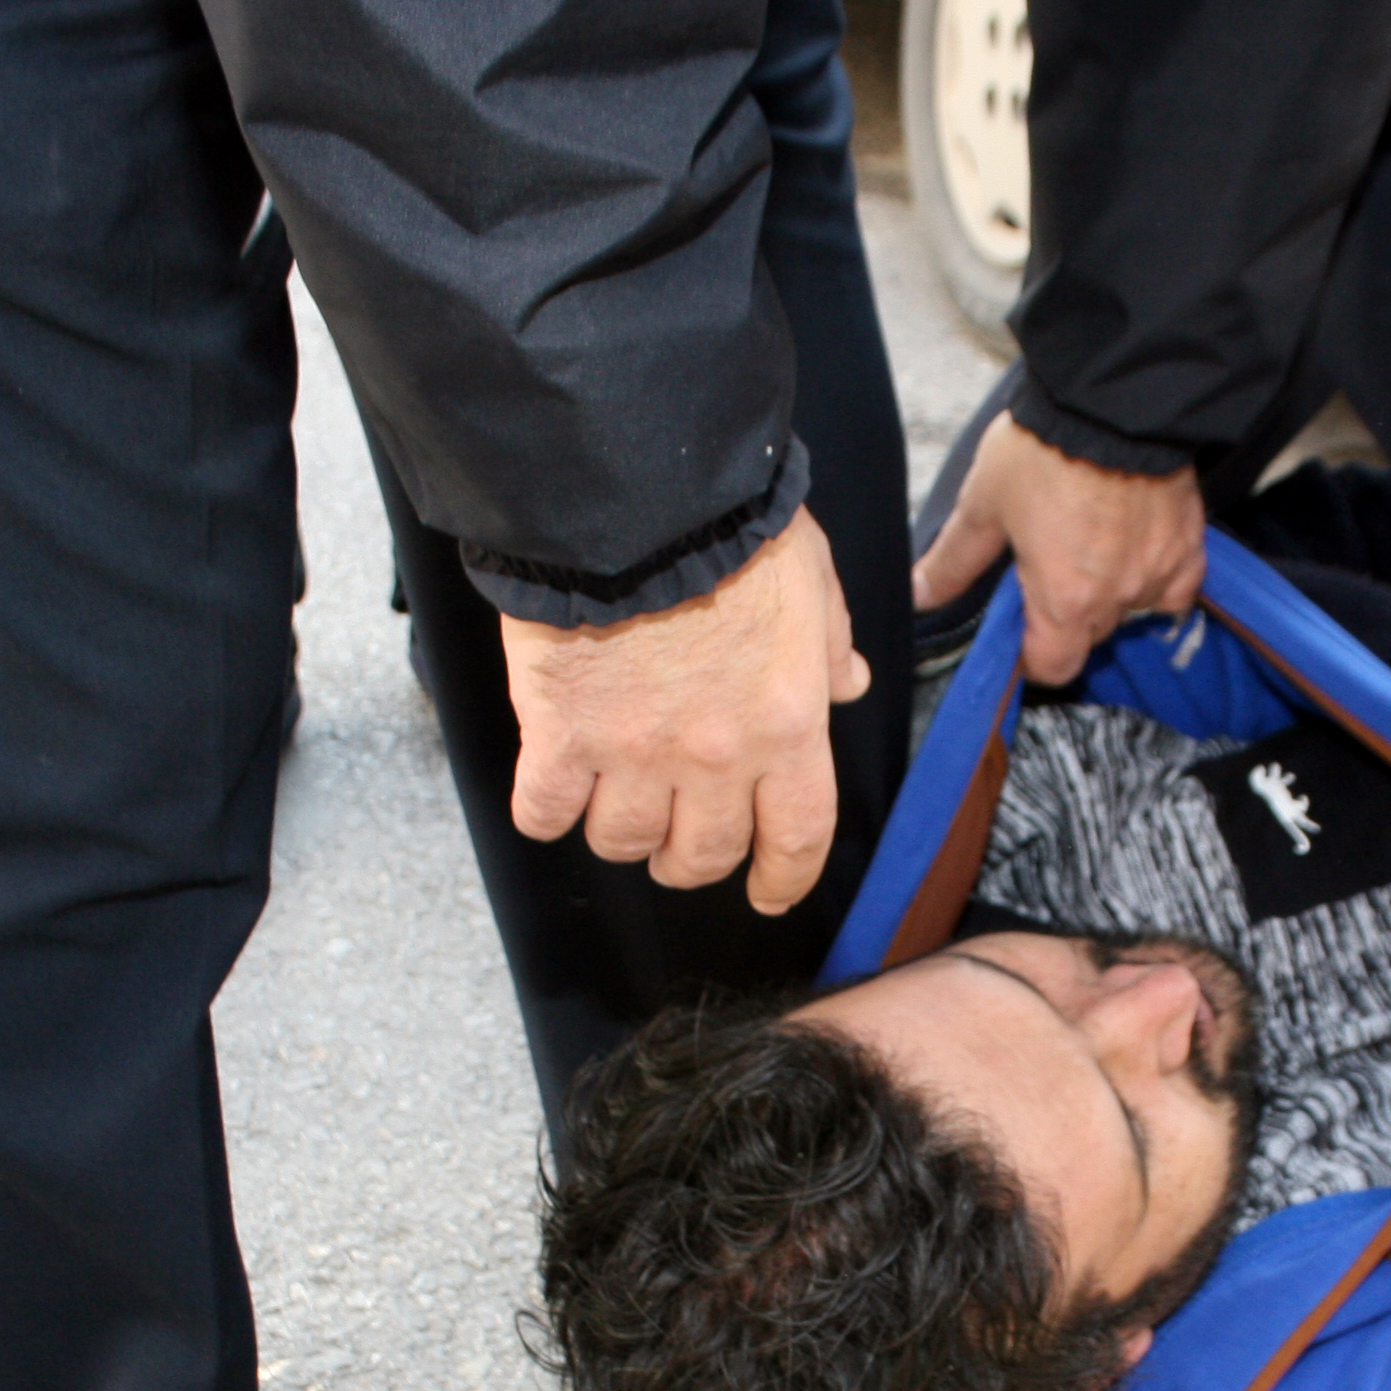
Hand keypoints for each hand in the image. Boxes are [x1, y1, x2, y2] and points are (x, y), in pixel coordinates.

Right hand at [500, 508, 870, 916]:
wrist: (633, 498)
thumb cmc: (728, 526)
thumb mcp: (808, 577)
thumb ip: (827, 643)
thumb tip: (846, 684)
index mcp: (786, 726)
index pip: (797, 837)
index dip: (783, 879)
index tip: (766, 893)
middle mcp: (715, 756)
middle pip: (704, 854)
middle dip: (693, 859)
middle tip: (678, 843)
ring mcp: (634, 752)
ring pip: (624, 842)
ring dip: (621, 834)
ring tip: (615, 804)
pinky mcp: (561, 734)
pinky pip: (545, 812)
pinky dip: (544, 813)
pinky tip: (551, 793)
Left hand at [911, 414, 1204, 684]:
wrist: (1113, 403)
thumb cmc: (1045, 451)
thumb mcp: (985, 504)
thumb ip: (954, 561)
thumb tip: (920, 595)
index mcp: (1063, 599)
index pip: (1054, 667)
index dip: (1033, 656)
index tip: (1023, 631)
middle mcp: (1116, 598)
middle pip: (1090, 637)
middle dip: (1068, 617)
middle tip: (1051, 571)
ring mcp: (1157, 575)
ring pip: (1132, 611)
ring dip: (1112, 596)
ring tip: (1092, 551)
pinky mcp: (1188, 548)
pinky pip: (1175, 588)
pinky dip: (1156, 581)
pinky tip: (1137, 556)